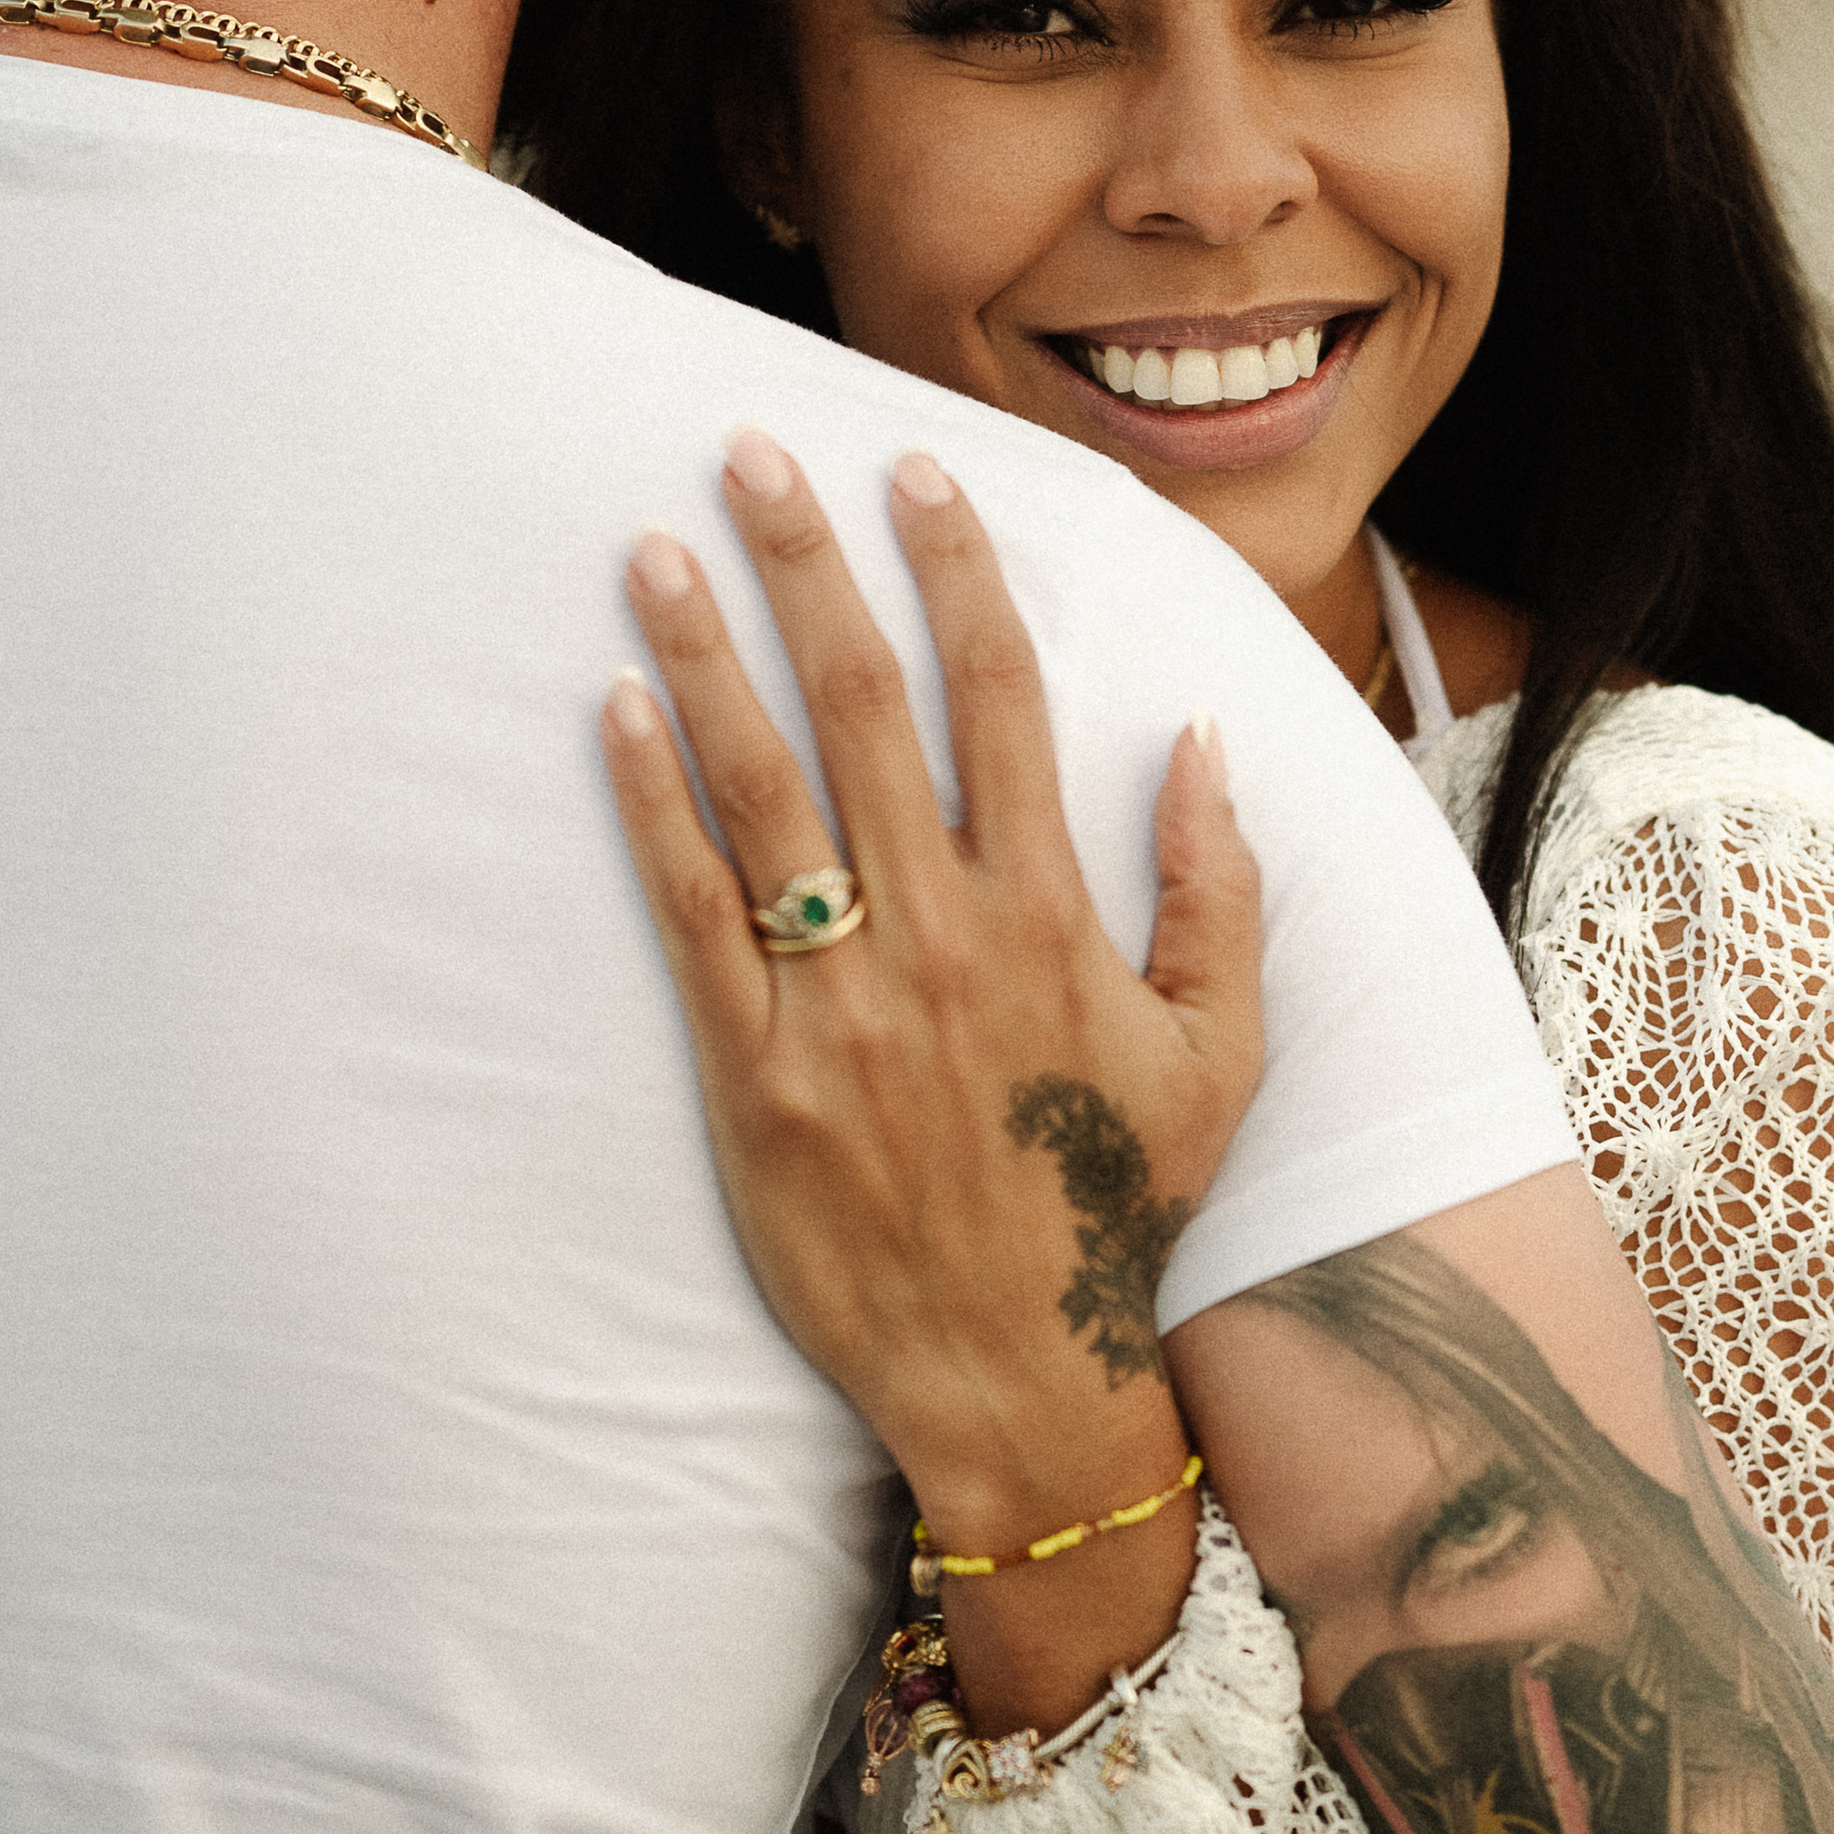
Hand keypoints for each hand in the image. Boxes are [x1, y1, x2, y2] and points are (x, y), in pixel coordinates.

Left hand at [603, 426, 1264, 1728]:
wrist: (1017, 1380)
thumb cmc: (1117, 1206)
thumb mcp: (1219, 1052)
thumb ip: (1220, 891)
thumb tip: (1200, 742)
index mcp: (1051, 914)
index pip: (1000, 697)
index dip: (956, 572)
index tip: (917, 473)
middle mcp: (941, 935)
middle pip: (862, 708)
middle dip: (807, 566)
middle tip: (753, 453)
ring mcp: (839, 1002)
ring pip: (761, 788)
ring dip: (706, 656)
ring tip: (654, 548)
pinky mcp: (753, 1072)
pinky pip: (691, 912)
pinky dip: (650, 805)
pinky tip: (613, 710)